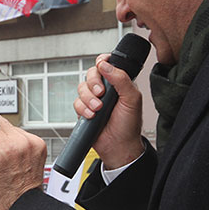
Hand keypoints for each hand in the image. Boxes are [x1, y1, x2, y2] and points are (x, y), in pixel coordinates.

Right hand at [73, 54, 144, 168]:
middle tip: (101, 93)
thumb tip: (106, 64)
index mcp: (118, 83)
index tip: (102, 65)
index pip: (107, 64)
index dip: (102, 62)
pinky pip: (76, 103)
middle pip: (91, 74)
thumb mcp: (132, 99)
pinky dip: (82, 109)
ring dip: (88, 98)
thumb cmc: (129, 125)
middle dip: (94, 83)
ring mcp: (93, 99)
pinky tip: (92, 116)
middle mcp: (105, 89)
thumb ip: (121, 79)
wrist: (119, 147)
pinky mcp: (84, 110)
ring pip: (81, 88)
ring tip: (98, 109)